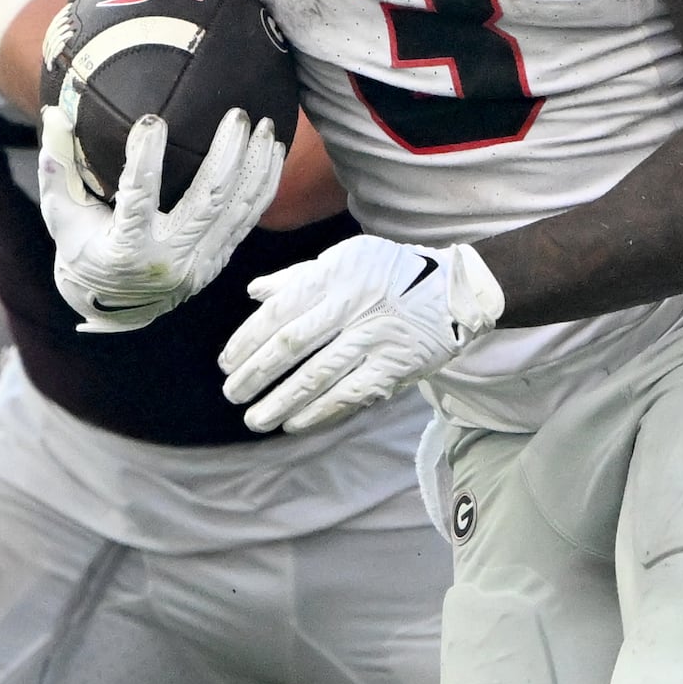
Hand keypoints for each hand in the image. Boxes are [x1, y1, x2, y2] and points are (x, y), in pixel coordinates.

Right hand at [44, 104, 284, 332]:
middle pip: (207, 202)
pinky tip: (272, 152)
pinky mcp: (219, 259)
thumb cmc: (84, 250)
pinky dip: (264, 185)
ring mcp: (200, 263)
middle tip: (235, 114)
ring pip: (237, 209)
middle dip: (226, 154)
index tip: (152, 121)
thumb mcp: (62, 217)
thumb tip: (51, 115)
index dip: (145, 159)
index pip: (138, 199)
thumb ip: (56, 170)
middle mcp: (170, 260)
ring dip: (255, 165)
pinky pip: (249, 218)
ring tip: (264, 126)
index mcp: (127, 249)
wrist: (114, 305)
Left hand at [218, 234, 503, 433]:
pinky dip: (319, 412)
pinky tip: (294, 424)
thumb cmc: (392, 274)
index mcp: (336, 275)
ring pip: (318, 376)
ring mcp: (375, 339)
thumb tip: (254, 292)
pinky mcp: (395, 367)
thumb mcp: (347, 259)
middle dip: (256, 373)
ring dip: (281, 401)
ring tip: (255, 419)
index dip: (248, 340)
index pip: (281, 311)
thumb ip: (299, 277)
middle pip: (293, 345)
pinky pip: (350, 394)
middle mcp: (354, 306)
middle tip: (232, 394)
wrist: (456, 291)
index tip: (226, 363)